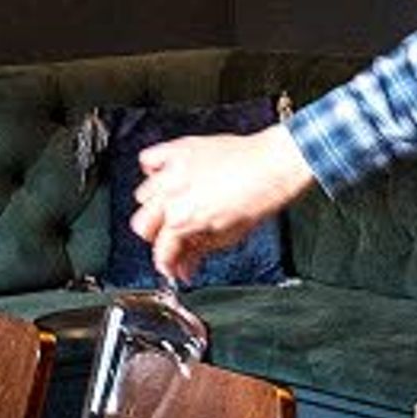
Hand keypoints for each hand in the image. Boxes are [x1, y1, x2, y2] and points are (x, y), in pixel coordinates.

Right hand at [132, 124, 313, 283]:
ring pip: (142, 195)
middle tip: (175, 240)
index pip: (161, 250)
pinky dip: (153, 169)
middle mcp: (173, 194)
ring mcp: (173, 170)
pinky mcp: (178, 149)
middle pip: (142, 225)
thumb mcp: (229, 236)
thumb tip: (186, 268)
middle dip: (157, 237)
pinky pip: (148, 159)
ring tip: (174, 207)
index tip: (172, 267)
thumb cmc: (260, 196)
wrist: (274, 165)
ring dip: (155, 205)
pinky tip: (167, 177)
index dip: (167, 264)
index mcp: (185, 219)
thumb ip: (199, 252)